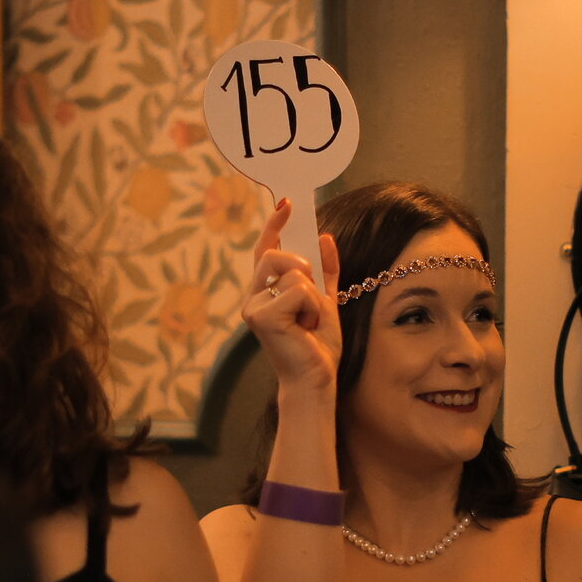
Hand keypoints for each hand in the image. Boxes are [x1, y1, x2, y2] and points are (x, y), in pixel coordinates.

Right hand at [244, 197, 341, 397]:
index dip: (275, 225)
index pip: (266, 250)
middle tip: (312, 293)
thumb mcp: (327, 302)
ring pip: (293, 273)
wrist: (316, 379)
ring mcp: (254, 306)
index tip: (288, 203)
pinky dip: (312, 308)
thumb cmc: (317, 346)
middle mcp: (254, 297)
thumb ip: (326, 272)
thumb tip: (325, 238)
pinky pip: (298, 290)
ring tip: (309, 322)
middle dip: (301, 266)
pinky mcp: (261, 316)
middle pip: (276, 254)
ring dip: (313, 297)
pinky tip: (306, 328)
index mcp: (268, 292)